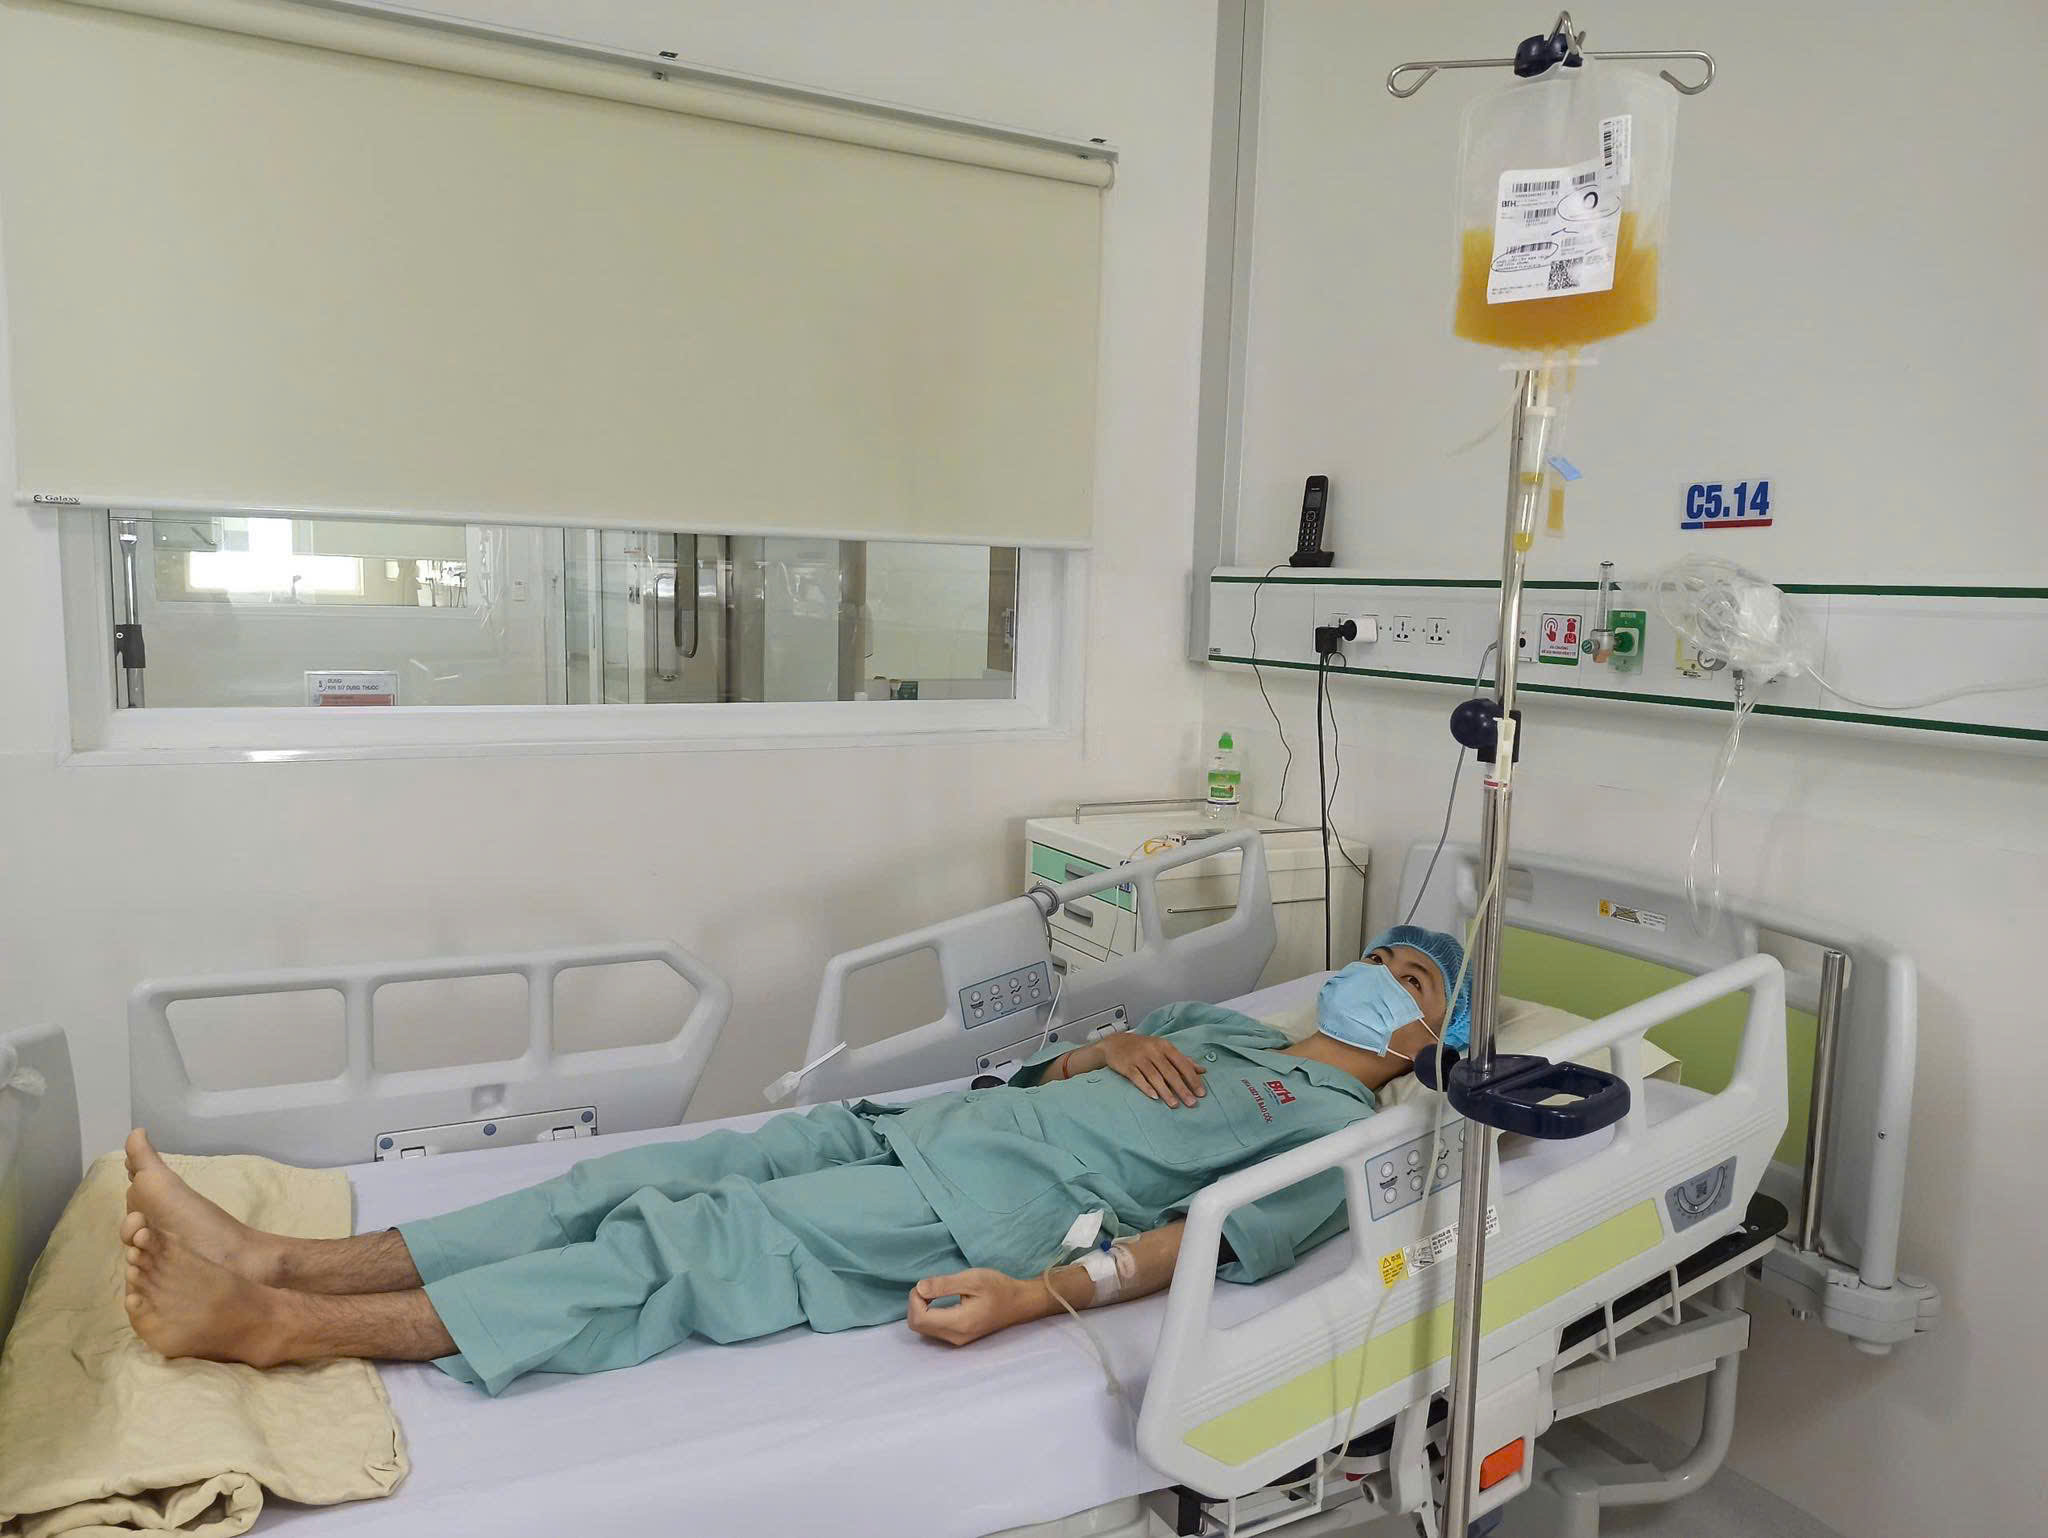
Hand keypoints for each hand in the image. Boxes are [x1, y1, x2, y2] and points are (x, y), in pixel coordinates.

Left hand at [907, 1269, 1035, 1344]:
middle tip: (930, 1287)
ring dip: (921, 1309)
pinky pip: (932, 1329)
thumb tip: (919, 1288)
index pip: (919, 1318)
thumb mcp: (972, 1279)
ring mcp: (956, 1340)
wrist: (1019, 1303)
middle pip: (917, 1326)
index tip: (927, 1284)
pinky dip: (928, 1315)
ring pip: (923, 1329)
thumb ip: (944, 1284)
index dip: (915, 1299)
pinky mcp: (958, 1338)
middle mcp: (955, 1337)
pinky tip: (939, 1302)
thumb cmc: (998, 1288)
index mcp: (958, 1323)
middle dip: (915, 1304)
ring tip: (936, 1292)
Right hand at [1100, 1031, 1205, 1107]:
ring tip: (1175, 1105)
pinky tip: (1154, 1097)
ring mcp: (1139, 1058)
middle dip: (1182, 1088)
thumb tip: (1203, 1070)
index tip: (1201, 1093)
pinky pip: (1137, 1078)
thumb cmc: (1144, 1048)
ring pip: (1155, 1076)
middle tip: (1192, 1103)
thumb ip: (1182, 1060)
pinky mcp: (1126, 1066)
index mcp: (1165, 1046)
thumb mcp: (1163, 1049)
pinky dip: (1146, 1087)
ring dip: (1166, 1092)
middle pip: (1170, 1072)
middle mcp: (1153, 1050)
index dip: (1192, 1078)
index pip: (1182, 1063)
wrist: (1114, 1043)